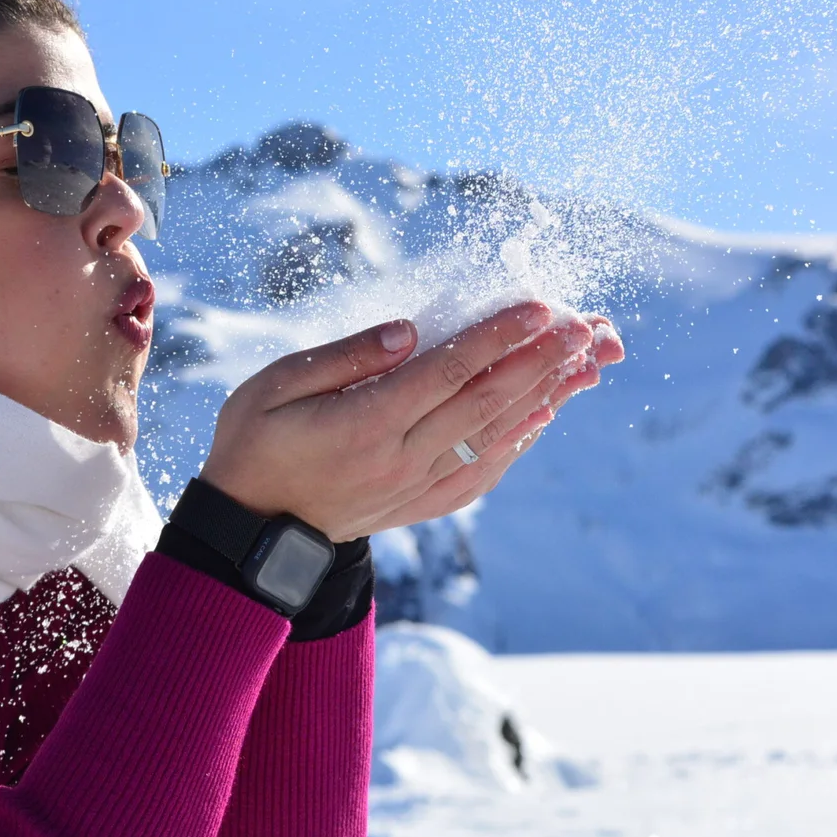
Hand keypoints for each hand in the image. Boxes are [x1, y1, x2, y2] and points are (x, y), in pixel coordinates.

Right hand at [198, 302, 624, 540]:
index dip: (497, 337)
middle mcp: (401, 458)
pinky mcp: (422, 504)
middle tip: (584, 325)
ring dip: (544, 397)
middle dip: (540, 360)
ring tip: (585, 363)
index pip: (448, 372)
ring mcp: (416, 486)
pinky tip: (543, 415)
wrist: (251, 529)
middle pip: (485, 403)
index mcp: (366, 423)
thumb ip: (345, 357)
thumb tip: (409, 331)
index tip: (538, 306)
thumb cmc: (255, 443)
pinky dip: (519, 442)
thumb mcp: (275, 386)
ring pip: (494, 437)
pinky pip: (483, 472)